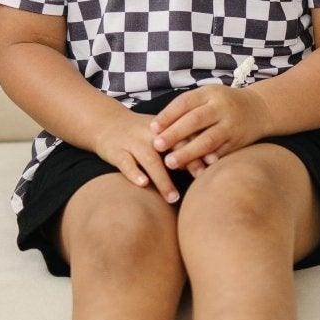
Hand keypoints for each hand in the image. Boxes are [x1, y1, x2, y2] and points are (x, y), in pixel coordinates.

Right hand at [92, 107, 215, 202]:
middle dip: (187, 162)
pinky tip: (143, 184)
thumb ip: (183, 144)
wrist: (105, 122)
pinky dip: (134, 173)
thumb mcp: (162, 133)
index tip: (215, 163)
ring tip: (173, 198)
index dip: (200, 148)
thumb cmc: (142, 134)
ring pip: (150, 160)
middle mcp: (150, 133)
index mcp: (164, 127)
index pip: (186, 136)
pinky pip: (125, 163)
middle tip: (201, 179)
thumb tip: (211, 163)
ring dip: (163, 179)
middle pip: (171, 147)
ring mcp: (132, 142)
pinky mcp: (115, 151)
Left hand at [150, 84, 268, 171]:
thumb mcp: (206, 97)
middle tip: (156, 146)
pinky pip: (220, 153)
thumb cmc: (222, 104)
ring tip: (170, 163)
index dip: (167, 115)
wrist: (259, 109)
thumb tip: (156, 129)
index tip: (152, 128)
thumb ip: (186, 109)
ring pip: (208, 140)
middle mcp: (221, 107)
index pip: (185, 102)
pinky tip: (191, 170)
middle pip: (195, 120)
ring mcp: (231, 125)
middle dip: (174, 134)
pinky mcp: (238, 142)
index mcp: (210, 93)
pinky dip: (205, 162)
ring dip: (188, 153)